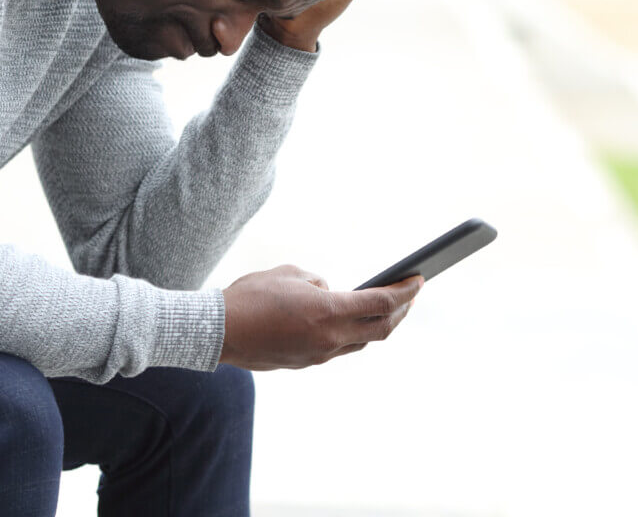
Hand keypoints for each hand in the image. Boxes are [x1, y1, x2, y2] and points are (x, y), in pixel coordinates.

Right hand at [218, 264, 421, 370]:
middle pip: (381, 329)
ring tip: (386, 309)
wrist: (218, 332)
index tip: (419, 280)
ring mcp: (319, 355)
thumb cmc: (251, 296)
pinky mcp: (305, 363)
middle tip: (410, 295)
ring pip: (361, 342)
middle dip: (401, 312)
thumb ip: (318, 282)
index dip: (405, 292)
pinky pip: (338, 348)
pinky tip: (350, 321)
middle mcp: (330, 338)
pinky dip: (352, 333)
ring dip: (377, 326)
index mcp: (329, 312)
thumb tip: (330, 293)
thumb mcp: (290, 274)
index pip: (381, 302)